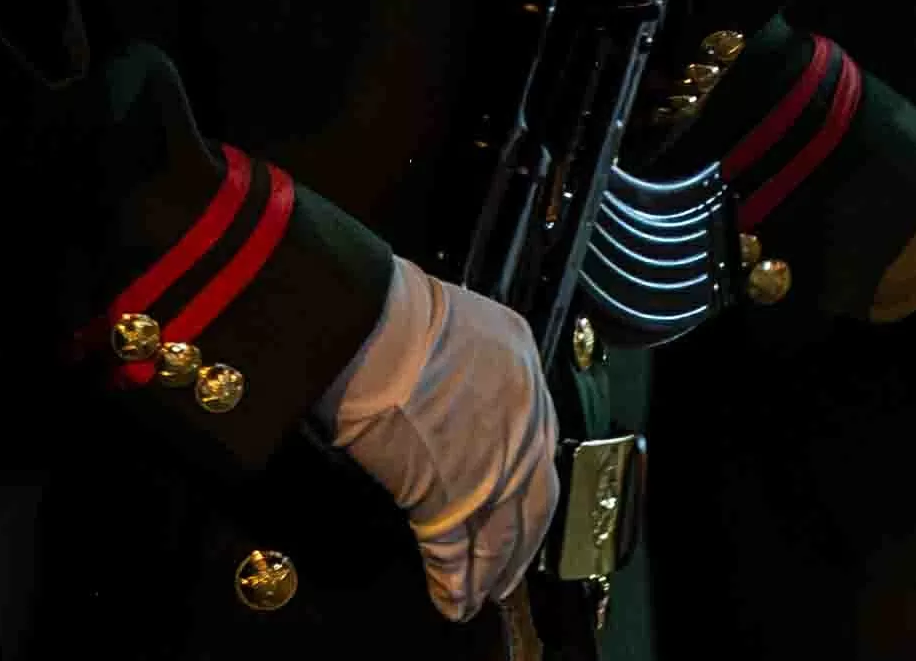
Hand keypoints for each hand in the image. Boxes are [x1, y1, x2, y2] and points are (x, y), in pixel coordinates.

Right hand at [316, 258, 557, 622]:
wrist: (378, 331)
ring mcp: (491, 467)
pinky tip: (452, 600)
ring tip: (481, 596)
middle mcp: (522, 425)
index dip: (528, 481)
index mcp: (525, 372)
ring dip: (491, 571)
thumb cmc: (404, 315)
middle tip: (510, 569)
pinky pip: (457, 553)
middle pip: (533, 501)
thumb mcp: (459, 323)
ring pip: (500, 534)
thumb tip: (450, 388)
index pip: (536, 444)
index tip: (522, 504)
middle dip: (522, 542)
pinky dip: (454, 582)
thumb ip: (468, 366)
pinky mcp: (450, 499)